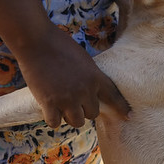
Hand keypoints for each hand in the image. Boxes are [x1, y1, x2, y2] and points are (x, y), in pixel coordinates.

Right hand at [15, 25, 129, 127]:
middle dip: (84, 110)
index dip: (121, 108)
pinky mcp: (49, 102)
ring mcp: (67, 98)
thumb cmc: (58, 44)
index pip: (113, 96)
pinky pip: (55, 123)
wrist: (36, 40)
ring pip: (77, 122)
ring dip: (70, 116)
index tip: (128, 116)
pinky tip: (49, 110)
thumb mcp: (83, 58)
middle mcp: (84, 90)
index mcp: (95, 77)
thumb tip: (91, 90)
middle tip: (73, 102)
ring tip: (62, 107)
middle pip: (93, 114)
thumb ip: (89, 75)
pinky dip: (52, 119)